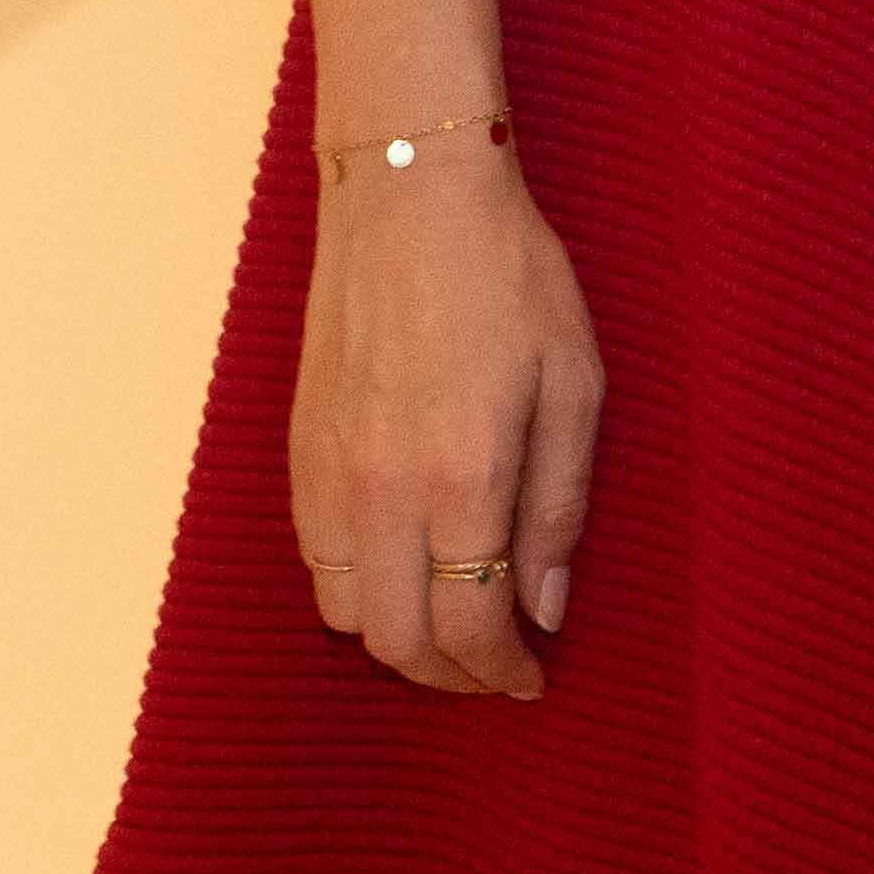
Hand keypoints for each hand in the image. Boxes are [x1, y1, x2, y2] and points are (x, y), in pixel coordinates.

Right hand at [288, 132, 603, 695]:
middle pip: (397, 642)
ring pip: (346, 613)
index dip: (501, 671)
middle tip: (495, 669)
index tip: (532, 678)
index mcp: (462, 474)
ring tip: (453, 623)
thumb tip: (549, 606)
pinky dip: (357, 590)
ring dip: (399, 639)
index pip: (469, 625)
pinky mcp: (298, 451)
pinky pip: (315, 560)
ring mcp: (327, 473)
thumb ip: (560, 505)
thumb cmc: (509, 276)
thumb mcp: (576, 382)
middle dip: (451, 676)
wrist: (408, 195)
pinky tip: (403, 566)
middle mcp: (381, 489)